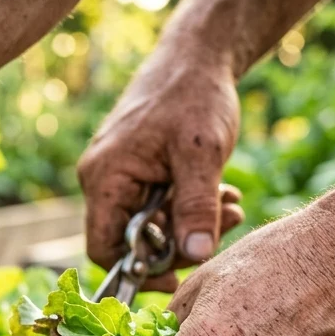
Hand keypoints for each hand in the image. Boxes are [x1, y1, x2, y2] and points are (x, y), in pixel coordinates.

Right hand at [79, 50, 244, 291]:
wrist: (196, 58)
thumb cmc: (194, 96)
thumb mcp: (202, 154)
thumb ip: (196, 207)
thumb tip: (195, 256)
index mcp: (105, 178)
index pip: (103, 248)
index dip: (139, 270)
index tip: (179, 277)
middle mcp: (103, 181)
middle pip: (130, 240)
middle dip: (179, 243)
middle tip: (224, 228)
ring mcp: (119, 176)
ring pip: (150, 224)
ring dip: (192, 224)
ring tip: (231, 206)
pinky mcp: (138, 172)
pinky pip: (158, 206)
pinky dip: (189, 208)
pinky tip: (221, 195)